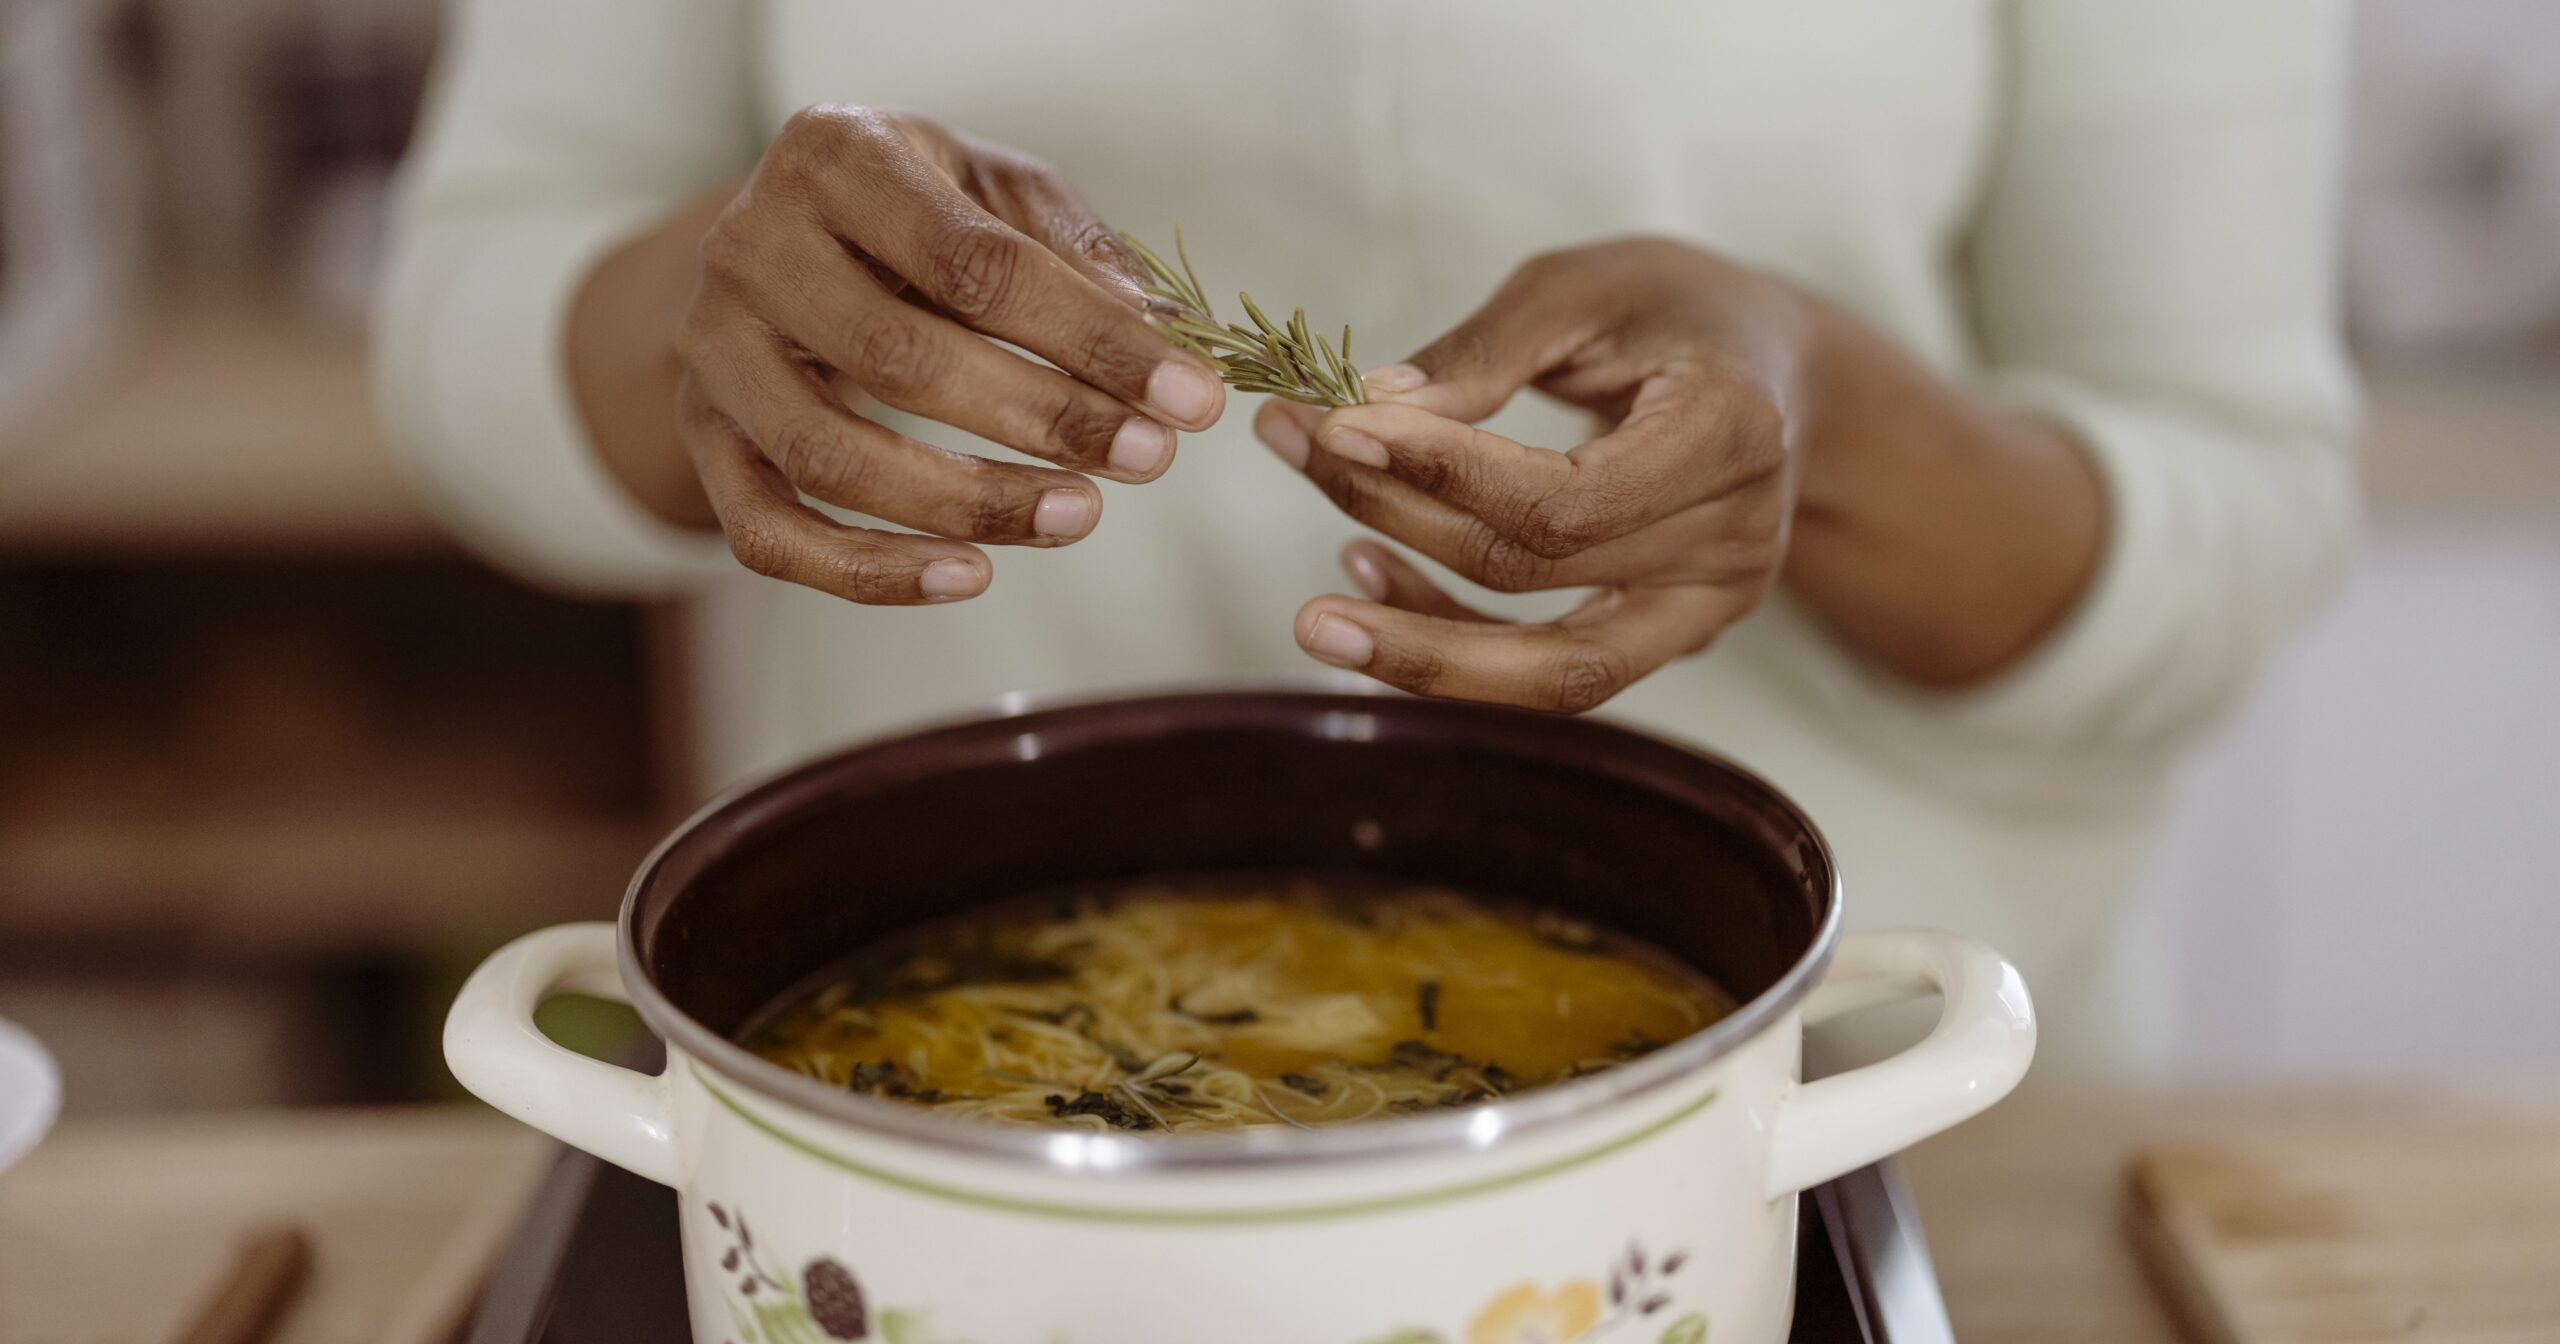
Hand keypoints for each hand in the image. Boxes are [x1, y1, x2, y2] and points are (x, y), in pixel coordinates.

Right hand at [671, 107, 1225, 603]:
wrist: (778, 236)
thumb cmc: (909, 207)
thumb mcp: (987, 184)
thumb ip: (1067, 243)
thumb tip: (1156, 329)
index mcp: (834, 157)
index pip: (974, 263)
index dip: (1091, 338)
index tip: (1188, 398)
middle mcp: (750, 246)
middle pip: (903, 361)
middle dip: (1045, 420)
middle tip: (1149, 461)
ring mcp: (712, 349)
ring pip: (831, 458)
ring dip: (969, 504)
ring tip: (1079, 517)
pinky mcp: (702, 436)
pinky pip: (770, 535)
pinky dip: (869, 572)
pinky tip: (969, 578)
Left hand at [1255, 239, 1814, 711]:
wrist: (1775, 370)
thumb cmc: (1675, 308)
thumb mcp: (1584, 286)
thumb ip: (1485, 349)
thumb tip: (1369, 411)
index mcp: (1731, 433)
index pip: (1565, 497)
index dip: (1443, 474)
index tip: (1337, 424)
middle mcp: (1736, 541)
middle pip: (1539, 569)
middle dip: (1399, 518)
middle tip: (1294, 450)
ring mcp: (1710, 605)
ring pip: (1551, 667)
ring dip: (1419, 644)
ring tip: (1314, 618)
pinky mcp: (1674, 637)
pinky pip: (1554, 675)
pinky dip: (1456, 641)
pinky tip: (1370, 577)